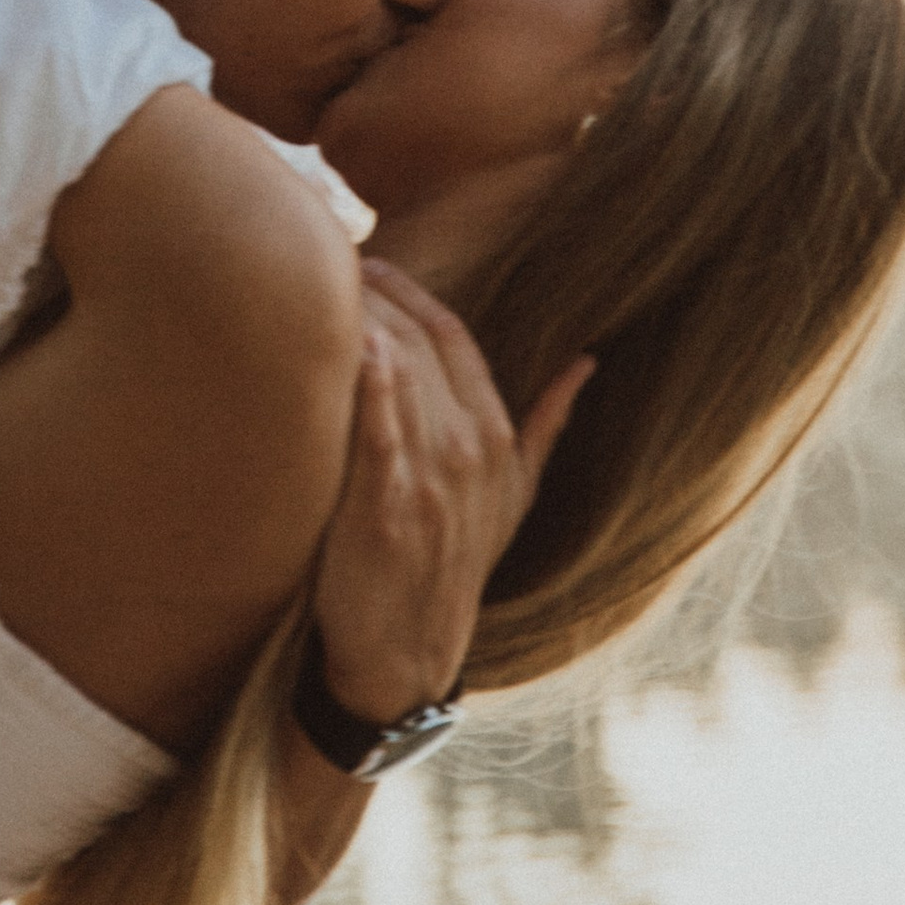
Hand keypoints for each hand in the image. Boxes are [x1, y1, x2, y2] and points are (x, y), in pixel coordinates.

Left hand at [308, 263, 592, 727]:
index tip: (370, 259)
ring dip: (358, 320)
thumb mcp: (516, 494)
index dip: (412, 290)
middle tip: (325, 252)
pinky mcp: (384, 510)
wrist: (409, 651)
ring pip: (396, 373)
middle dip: (374, 291)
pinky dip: (368, 387)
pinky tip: (351, 345)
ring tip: (317, 280)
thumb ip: (548, 424)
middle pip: (418, 341)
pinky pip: (377, 435)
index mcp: (496, 435)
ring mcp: (429, 479)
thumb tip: (587, 361)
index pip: (453, 335)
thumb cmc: (454, 564)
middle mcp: (469, 448)